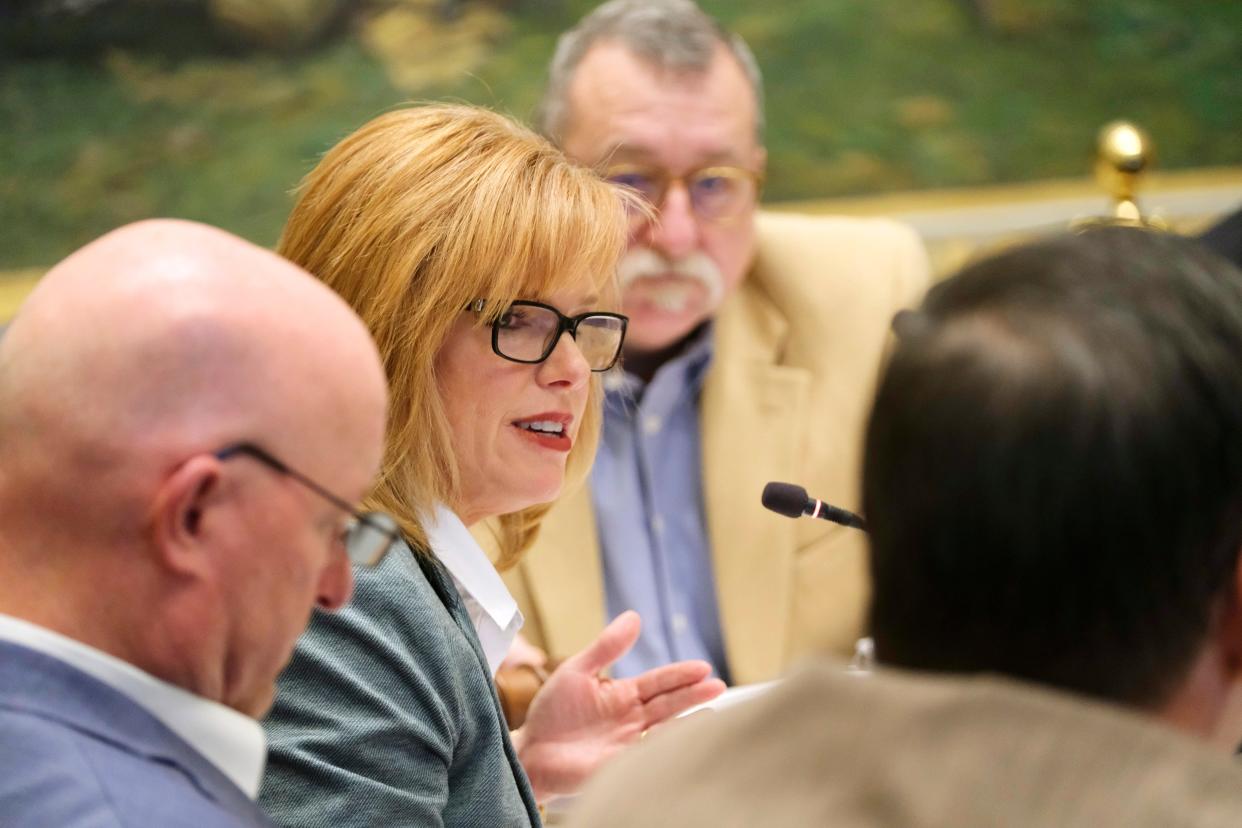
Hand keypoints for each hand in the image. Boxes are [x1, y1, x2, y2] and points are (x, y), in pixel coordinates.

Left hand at [510, 610, 725, 800]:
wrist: (531, 751)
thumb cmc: (553, 712)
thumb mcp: (578, 671)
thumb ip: (606, 647)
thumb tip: (634, 616)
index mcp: (624, 696)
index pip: (659, 682)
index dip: (680, 675)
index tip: (703, 668)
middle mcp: (632, 719)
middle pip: (668, 705)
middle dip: (693, 695)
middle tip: (718, 686)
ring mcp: (627, 744)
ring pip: (664, 731)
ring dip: (686, 723)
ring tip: (711, 714)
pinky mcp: (618, 767)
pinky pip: (644, 757)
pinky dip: (661, 749)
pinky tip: (674, 739)